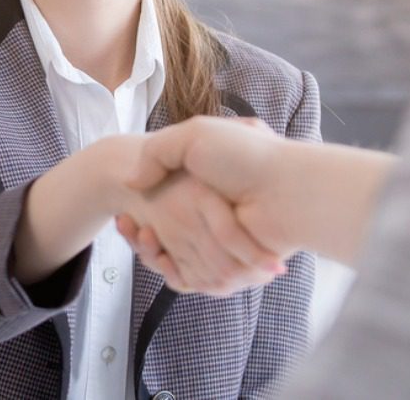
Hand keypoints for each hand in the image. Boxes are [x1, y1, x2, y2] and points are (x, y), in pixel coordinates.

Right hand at [116, 118, 295, 289]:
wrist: (285, 192)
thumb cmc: (243, 157)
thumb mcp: (192, 136)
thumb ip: (156, 153)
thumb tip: (132, 181)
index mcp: (207, 176)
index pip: (164, 192)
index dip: (143, 195)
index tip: (126, 193)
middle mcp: (213, 207)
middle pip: (165, 225)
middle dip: (140, 224)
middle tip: (124, 220)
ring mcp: (221, 237)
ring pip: (172, 250)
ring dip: (148, 244)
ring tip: (133, 230)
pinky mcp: (228, 264)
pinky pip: (190, 274)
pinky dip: (167, 266)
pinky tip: (151, 247)